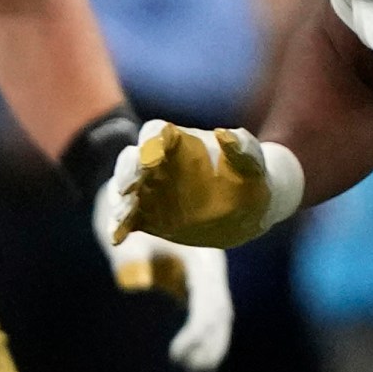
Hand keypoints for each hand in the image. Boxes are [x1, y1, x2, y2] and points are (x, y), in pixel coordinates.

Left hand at [92, 189, 233, 371]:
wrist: (141, 185)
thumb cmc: (132, 204)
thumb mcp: (126, 221)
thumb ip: (130, 249)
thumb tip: (132, 280)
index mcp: (200, 253)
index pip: (209, 299)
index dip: (199, 329)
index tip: (179, 353)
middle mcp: (208, 265)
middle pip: (220, 311)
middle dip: (210, 341)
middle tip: (190, 367)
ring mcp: (202, 273)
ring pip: (216, 313)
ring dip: (209, 342)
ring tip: (194, 367)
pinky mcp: (190, 279)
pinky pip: (203, 310)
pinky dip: (201, 333)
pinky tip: (190, 357)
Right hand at [107, 119, 294, 249]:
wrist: (246, 213)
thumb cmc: (251, 181)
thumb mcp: (255, 166)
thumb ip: (244, 149)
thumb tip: (225, 133)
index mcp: (180, 143)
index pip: (156, 133)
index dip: (149, 141)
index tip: (150, 157)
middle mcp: (158, 164)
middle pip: (131, 160)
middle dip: (127, 172)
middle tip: (128, 188)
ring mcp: (149, 190)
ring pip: (124, 189)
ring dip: (119, 202)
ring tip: (122, 217)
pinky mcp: (145, 215)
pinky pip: (126, 218)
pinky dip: (119, 226)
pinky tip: (118, 238)